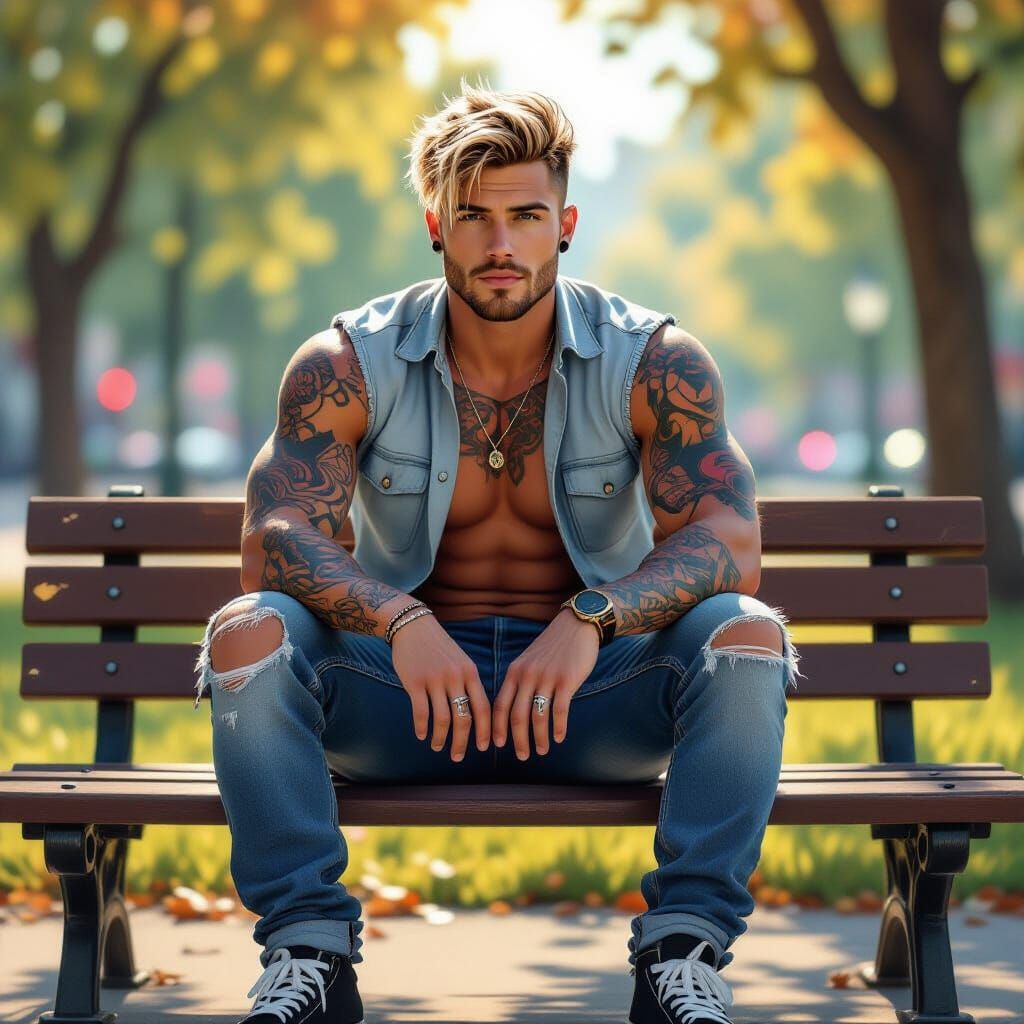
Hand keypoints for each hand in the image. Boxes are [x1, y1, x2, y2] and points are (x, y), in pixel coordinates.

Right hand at [390, 613, 490, 761]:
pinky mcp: (415, 682)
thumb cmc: (438, 647)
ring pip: (443, 719)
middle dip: (462, 742)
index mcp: (470, 672)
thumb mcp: (460, 661)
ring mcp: (435, 679)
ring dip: (441, 738)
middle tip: (457, 757)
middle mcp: (456, 677)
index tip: (484, 747)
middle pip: (464, 718)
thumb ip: (468, 683)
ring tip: (438, 747)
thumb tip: (476, 714)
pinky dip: (422, 727)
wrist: (413, 626)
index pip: (483, 707)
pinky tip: (421, 735)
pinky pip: (421, 712)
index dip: (485, 730)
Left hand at [493, 609, 599, 759]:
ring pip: (538, 716)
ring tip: (541, 750)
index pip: (499, 705)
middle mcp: (527, 675)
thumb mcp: (528, 661)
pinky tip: (559, 738)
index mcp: (515, 672)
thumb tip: (513, 711)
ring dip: (539, 737)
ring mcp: (546, 677)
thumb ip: (520, 682)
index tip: (497, 745)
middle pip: (516, 715)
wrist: (576, 626)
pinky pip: (560, 710)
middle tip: (522, 756)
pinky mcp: (566, 680)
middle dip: (517, 740)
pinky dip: (558, 727)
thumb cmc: (552, 647)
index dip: (497, 728)